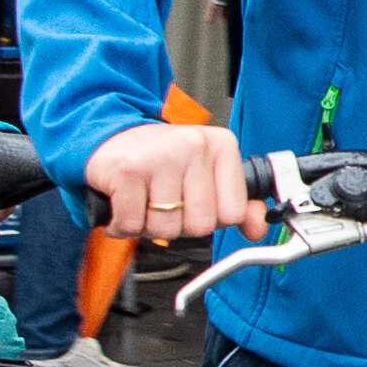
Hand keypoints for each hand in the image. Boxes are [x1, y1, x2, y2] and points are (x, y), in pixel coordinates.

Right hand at [85, 119, 262, 241]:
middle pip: (200, 225)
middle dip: (178, 226)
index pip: (233, 213)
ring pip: (166, 229)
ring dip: (148, 227)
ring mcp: (161, 155)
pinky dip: (123, 226)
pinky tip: (123, 205)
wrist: (107, 136)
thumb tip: (259, 228)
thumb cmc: (159, 161)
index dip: (210, 219)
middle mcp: (195, 145)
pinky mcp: (128, 170)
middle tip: (162, 203)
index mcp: (221, 146)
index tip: (193, 203)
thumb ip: (237, 203)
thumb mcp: (206, 175)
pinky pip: (132, 225)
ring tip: (143, 202)